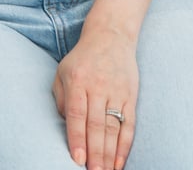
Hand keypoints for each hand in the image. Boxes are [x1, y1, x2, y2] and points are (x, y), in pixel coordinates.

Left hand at [52, 30, 137, 169]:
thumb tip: (67, 126)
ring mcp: (117, 91)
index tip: (77, 159)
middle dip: (95, 153)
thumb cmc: (82, 59)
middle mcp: (98, 86)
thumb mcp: (63, 71)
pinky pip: (129, 125)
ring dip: (109, 154)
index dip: (77, 138)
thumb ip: (61, 99)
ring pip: (113, 128)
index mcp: (77, 80)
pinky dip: (124, 146)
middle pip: (97, 125)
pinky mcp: (131, 95)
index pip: (77, 114)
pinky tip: (119, 162)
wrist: (110, 35)